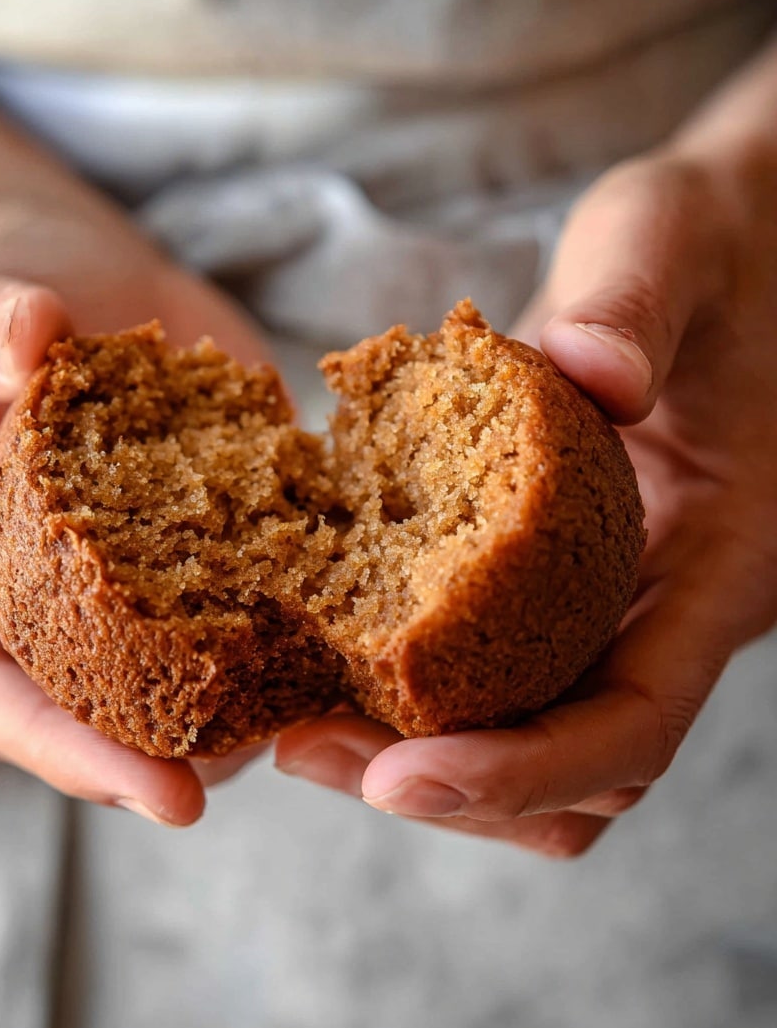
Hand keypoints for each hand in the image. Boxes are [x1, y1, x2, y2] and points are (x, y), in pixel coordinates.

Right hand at [0, 209, 268, 823]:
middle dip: (172, 758)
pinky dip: (286, 634)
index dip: (70, 753)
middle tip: (265, 771)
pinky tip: (342, 642)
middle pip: (91, 719)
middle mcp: (30, 613)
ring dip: (245, 712)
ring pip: (173, 687)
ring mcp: (116, 596)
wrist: (71, 284)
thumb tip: (29, 336)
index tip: (160, 792)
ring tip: (318, 721)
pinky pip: (234, 615)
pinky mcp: (191, 560)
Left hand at [276, 154, 776, 855]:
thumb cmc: (710, 241)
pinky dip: (417, 693)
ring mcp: (614, 604)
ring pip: (535, 743)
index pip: (635, 722)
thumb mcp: (669, 238)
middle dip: (451, 789)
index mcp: (720, 561)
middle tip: (308, 749)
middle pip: (574, 773)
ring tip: (304, 725)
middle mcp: (669, 609)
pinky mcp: (559, 580)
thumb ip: (637, 301)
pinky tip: (331, 653)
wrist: (724, 253)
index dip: (525, 772)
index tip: (404, 780)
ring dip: (425, 758)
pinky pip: (497, 676)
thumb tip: (593, 378)